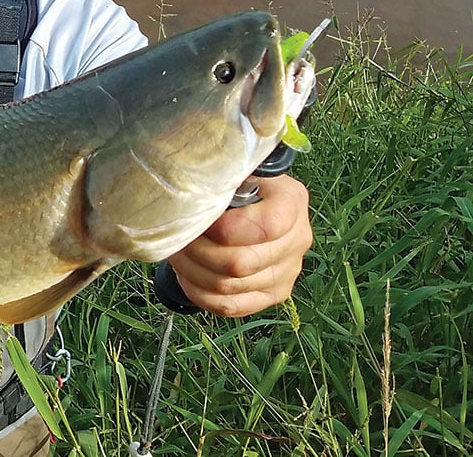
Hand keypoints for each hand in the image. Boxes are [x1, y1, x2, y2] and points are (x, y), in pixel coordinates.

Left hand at [167, 174, 312, 316]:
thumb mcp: (234, 169)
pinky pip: (232, 306)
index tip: (197, 220)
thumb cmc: (235, 183)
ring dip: (192, 272)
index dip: (223, 229)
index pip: (265, 227)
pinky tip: (187, 276)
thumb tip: (194, 183)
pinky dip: (201, 294)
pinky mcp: (274, 294)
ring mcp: (288, 271)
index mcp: (291, 201)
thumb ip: (222, 173)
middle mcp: (298, 239)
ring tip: (176, 253)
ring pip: (230, 286)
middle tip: (176, 238)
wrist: (254, 201)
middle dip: (197, 252)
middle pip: (240, 263)